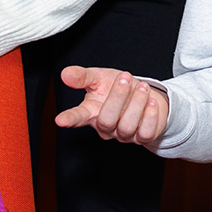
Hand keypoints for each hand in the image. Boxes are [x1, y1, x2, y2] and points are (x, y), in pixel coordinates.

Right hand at [51, 66, 167, 145]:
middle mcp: (106, 127)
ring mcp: (123, 135)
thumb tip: (65, 74)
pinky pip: (146, 133)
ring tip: (142, 86)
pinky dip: (151, 116)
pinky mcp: (142, 137)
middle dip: (117, 97)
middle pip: (106, 120)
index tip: (60, 120)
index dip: (69, 118)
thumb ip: (82, 76)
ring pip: (127, 126)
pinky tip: (152, 102)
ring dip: (136, 103)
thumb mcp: (98, 77)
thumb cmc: (117, 87)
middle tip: (125, 77)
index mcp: (91, 112)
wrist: (144, 95)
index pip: (78, 117)